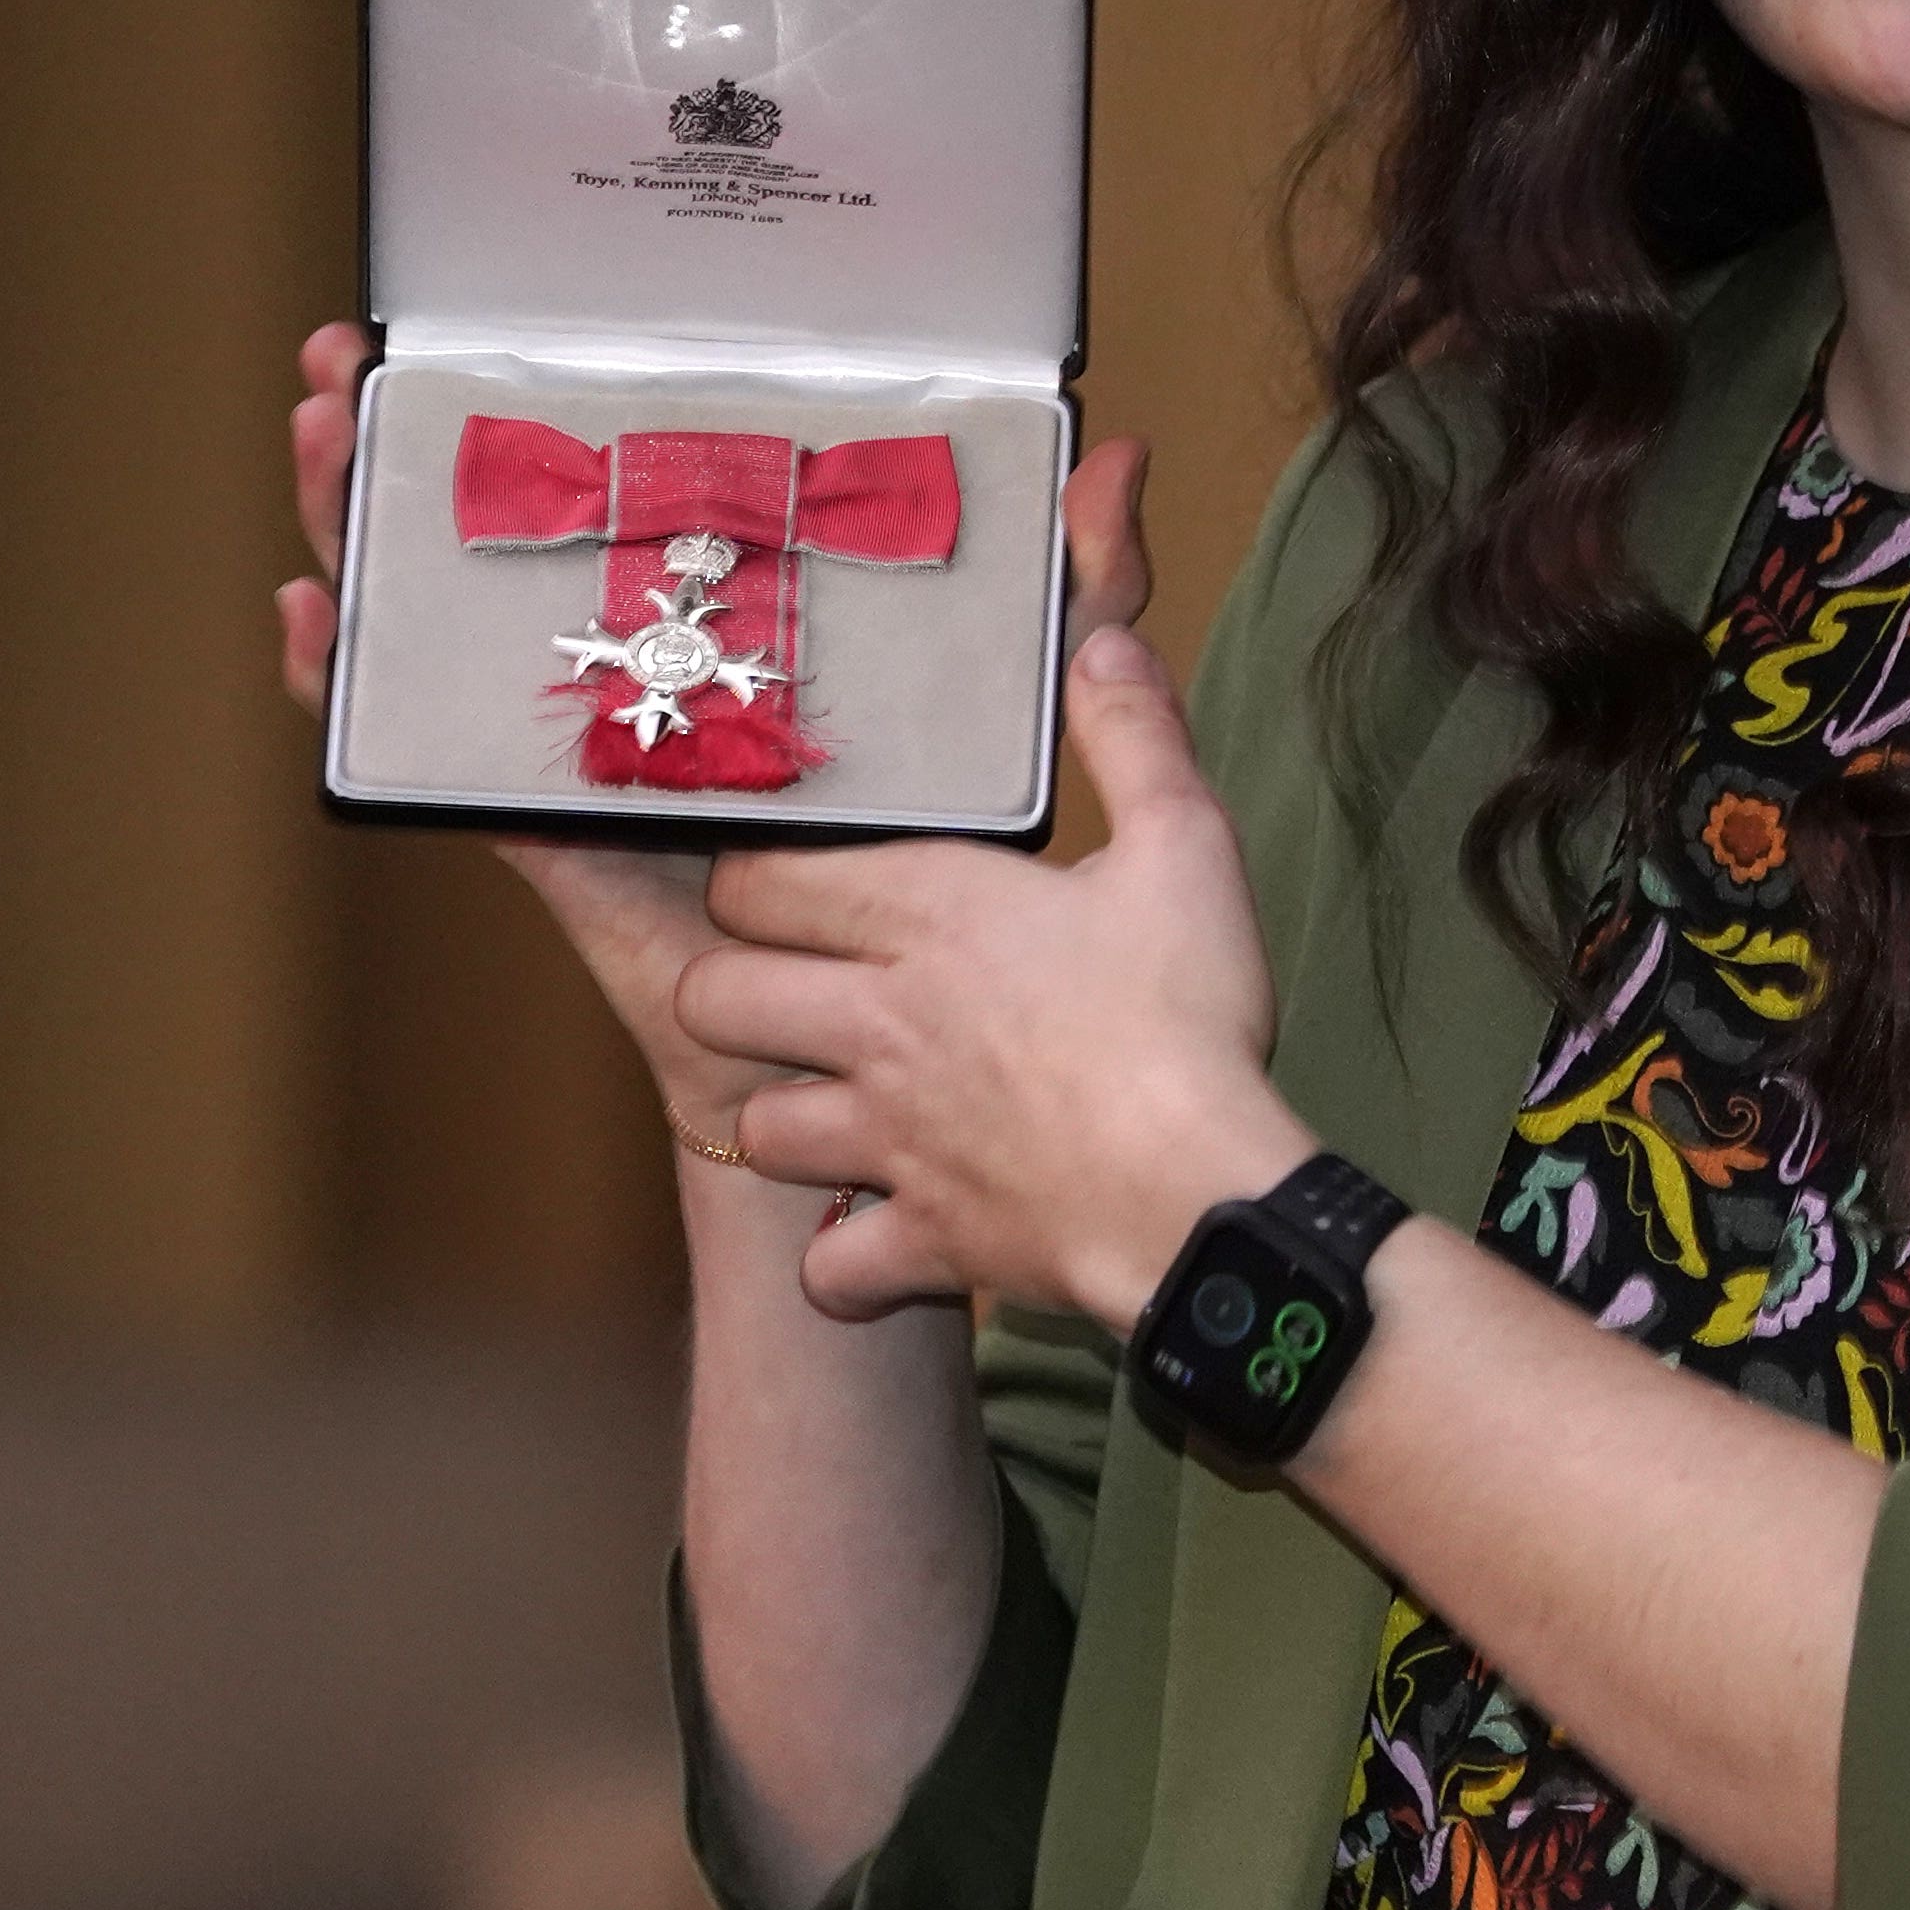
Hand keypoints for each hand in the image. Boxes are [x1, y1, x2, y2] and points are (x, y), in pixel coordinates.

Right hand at [273, 322, 1168, 1138]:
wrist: (907, 1060)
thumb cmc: (968, 891)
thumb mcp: (1030, 704)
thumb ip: (1074, 592)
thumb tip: (1114, 453)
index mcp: (737, 631)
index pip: (623, 492)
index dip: (550, 407)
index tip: (484, 315)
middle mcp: (642, 677)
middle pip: (504, 535)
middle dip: (420, 440)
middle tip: (358, 353)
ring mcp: (584, 748)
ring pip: (445, 625)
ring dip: (366, 529)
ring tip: (321, 431)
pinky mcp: (551, 835)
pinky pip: (435, 757)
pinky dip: (361, 692)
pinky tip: (319, 622)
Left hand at [678, 606, 1307, 1329]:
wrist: (1196, 1194)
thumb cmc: (1189, 1015)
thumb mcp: (1186, 847)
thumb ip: (1134, 738)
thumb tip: (1099, 644)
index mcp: (929, 914)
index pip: (757, 877)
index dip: (754, 872)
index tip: (791, 875)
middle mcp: (877, 1022)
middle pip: (714, 997)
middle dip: (732, 988)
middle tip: (791, 986)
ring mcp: (888, 1138)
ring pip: (754, 1127)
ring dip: (785, 1118)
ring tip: (835, 1107)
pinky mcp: (922, 1236)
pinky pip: (833, 1266)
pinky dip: (849, 1259)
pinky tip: (887, 1232)